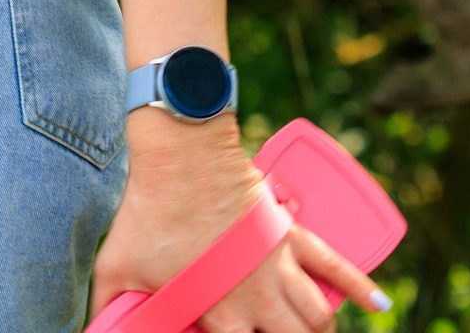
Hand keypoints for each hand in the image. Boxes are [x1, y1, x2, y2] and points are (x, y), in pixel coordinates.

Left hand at [93, 114, 389, 331]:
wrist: (181, 155)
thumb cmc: (148, 211)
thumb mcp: (118, 264)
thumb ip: (107, 305)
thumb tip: (91, 328)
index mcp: (219, 311)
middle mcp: (257, 297)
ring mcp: (279, 266)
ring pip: (316, 318)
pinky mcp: (291, 236)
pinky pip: (336, 264)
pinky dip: (361, 286)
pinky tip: (379, 305)